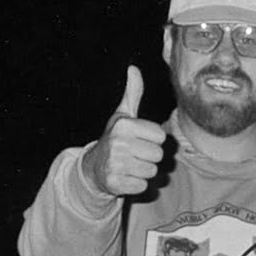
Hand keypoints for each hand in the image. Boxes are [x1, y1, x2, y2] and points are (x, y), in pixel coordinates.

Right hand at [79, 66, 167, 199]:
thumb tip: (133, 68)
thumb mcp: (123, 116)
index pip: (161, 137)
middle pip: (159, 155)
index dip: (153, 140)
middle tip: (134, 154)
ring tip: (130, 165)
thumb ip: (133, 94)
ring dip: (145, 171)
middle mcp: (118, 142)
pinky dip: (137, 184)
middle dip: (150, 157)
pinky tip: (125, 177)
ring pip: (153, 172)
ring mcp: (115, 163)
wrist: (94, 167)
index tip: (139, 139)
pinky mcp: (115, 183)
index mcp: (124, 124)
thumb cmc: (116, 138)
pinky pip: (144, 186)